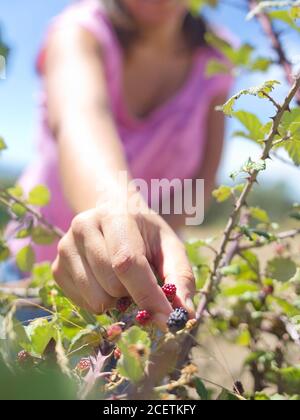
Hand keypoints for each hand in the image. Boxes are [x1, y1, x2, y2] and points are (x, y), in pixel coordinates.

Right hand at [52, 204, 194, 329]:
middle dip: (134, 295)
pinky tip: (105, 280)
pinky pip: (83, 304)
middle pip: (112, 285)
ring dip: (117, 300)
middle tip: (141, 280)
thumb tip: (183, 314)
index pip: (127, 262)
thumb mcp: (169, 244)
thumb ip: (180, 276)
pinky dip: (101, 301)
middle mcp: (83, 227)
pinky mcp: (56, 268)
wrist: (112, 213)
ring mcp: (65, 248)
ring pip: (96, 300)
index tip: (167, 320)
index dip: (148, 295)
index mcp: (115, 215)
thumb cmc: (144, 233)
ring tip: (122, 278)